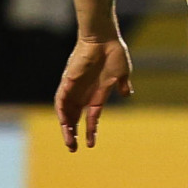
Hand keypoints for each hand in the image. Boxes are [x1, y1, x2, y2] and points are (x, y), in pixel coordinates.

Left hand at [55, 36, 133, 150]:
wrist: (104, 38)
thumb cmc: (114, 53)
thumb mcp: (122, 73)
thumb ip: (123, 85)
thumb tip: (127, 94)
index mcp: (97, 94)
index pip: (91, 117)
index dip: (90, 131)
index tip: (90, 144)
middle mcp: (83, 94)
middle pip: (74, 118)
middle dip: (72, 134)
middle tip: (72, 149)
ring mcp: (74, 88)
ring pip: (66, 113)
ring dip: (66, 127)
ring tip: (69, 141)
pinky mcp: (68, 81)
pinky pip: (60, 100)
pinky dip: (61, 112)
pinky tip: (64, 123)